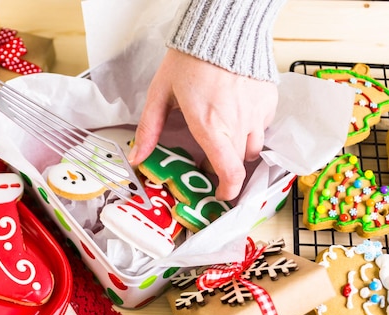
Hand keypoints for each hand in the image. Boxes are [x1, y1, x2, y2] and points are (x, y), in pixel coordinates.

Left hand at [129, 49, 277, 200]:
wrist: (221, 28)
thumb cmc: (189, 60)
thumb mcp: (160, 94)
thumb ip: (149, 129)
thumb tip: (137, 158)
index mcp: (210, 127)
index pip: (230, 173)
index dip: (227, 190)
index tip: (220, 195)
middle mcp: (238, 124)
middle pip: (238, 163)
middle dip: (224, 168)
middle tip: (210, 160)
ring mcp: (257, 112)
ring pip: (253, 146)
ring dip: (239, 149)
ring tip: (223, 136)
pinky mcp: (269, 100)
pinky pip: (263, 125)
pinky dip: (252, 127)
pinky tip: (236, 114)